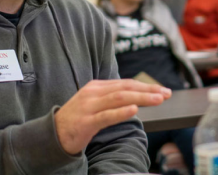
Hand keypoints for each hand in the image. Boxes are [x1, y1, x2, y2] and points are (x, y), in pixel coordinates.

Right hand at [55, 79, 171, 154]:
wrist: (51, 135)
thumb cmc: (77, 120)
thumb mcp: (95, 104)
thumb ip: (113, 98)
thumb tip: (137, 98)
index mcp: (97, 86)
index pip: (126, 83)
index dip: (146, 86)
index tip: (163, 90)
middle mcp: (94, 93)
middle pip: (126, 88)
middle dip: (148, 90)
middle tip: (166, 93)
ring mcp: (89, 107)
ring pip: (119, 98)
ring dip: (141, 98)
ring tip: (158, 99)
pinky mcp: (85, 122)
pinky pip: (106, 116)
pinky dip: (121, 112)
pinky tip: (134, 110)